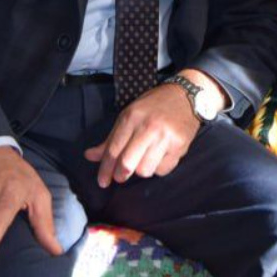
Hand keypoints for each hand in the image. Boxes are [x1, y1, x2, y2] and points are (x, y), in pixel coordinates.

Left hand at [83, 71, 221, 187]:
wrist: (186, 95)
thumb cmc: (155, 106)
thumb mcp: (129, 115)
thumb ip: (111, 139)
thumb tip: (90, 156)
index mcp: (132, 118)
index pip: (114, 150)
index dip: (105, 169)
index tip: (103, 181)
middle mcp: (148, 127)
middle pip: (127, 163)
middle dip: (120, 175)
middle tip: (120, 177)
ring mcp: (165, 137)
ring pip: (145, 170)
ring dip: (141, 170)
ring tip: (143, 161)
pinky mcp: (180, 146)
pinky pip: (163, 170)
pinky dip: (158, 168)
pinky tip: (158, 158)